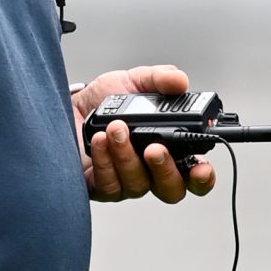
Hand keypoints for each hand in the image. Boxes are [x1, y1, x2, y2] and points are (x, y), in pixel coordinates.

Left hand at [72, 65, 217, 204]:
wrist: (67, 106)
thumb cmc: (102, 101)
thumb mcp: (134, 82)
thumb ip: (160, 79)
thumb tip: (180, 80)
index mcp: (167, 149)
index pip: (193, 174)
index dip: (203, 177)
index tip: (201, 168)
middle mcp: (149, 171)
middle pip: (171, 191)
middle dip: (165, 170)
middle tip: (154, 148)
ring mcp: (125, 182)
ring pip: (137, 185)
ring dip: (127, 156)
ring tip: (116, 128)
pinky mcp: (99, 187)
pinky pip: (109, 184)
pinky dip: (105, 160)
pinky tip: (99, 141)